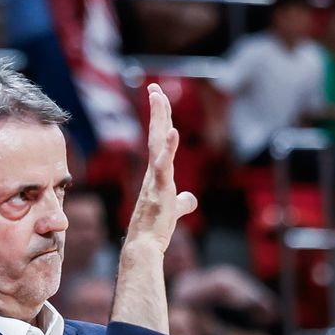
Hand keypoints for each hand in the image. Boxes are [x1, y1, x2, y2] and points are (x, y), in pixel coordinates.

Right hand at [123, 84, 197, 254]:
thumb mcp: (174, 210)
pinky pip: (164, 165)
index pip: (159, 141)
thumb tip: (191, 199)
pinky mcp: (159, 189)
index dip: (160, 120)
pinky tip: (173, 131)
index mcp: (157, 174)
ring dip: (158, 119)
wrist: (144, 246)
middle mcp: (153, 172)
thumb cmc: (155, 230)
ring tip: (158, 97)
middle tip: (154, 88)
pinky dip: (169, 148)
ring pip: (157, 143)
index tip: (158, 98)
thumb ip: (183, 202)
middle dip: (157, 110)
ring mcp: (155, 179)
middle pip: (156, 135)